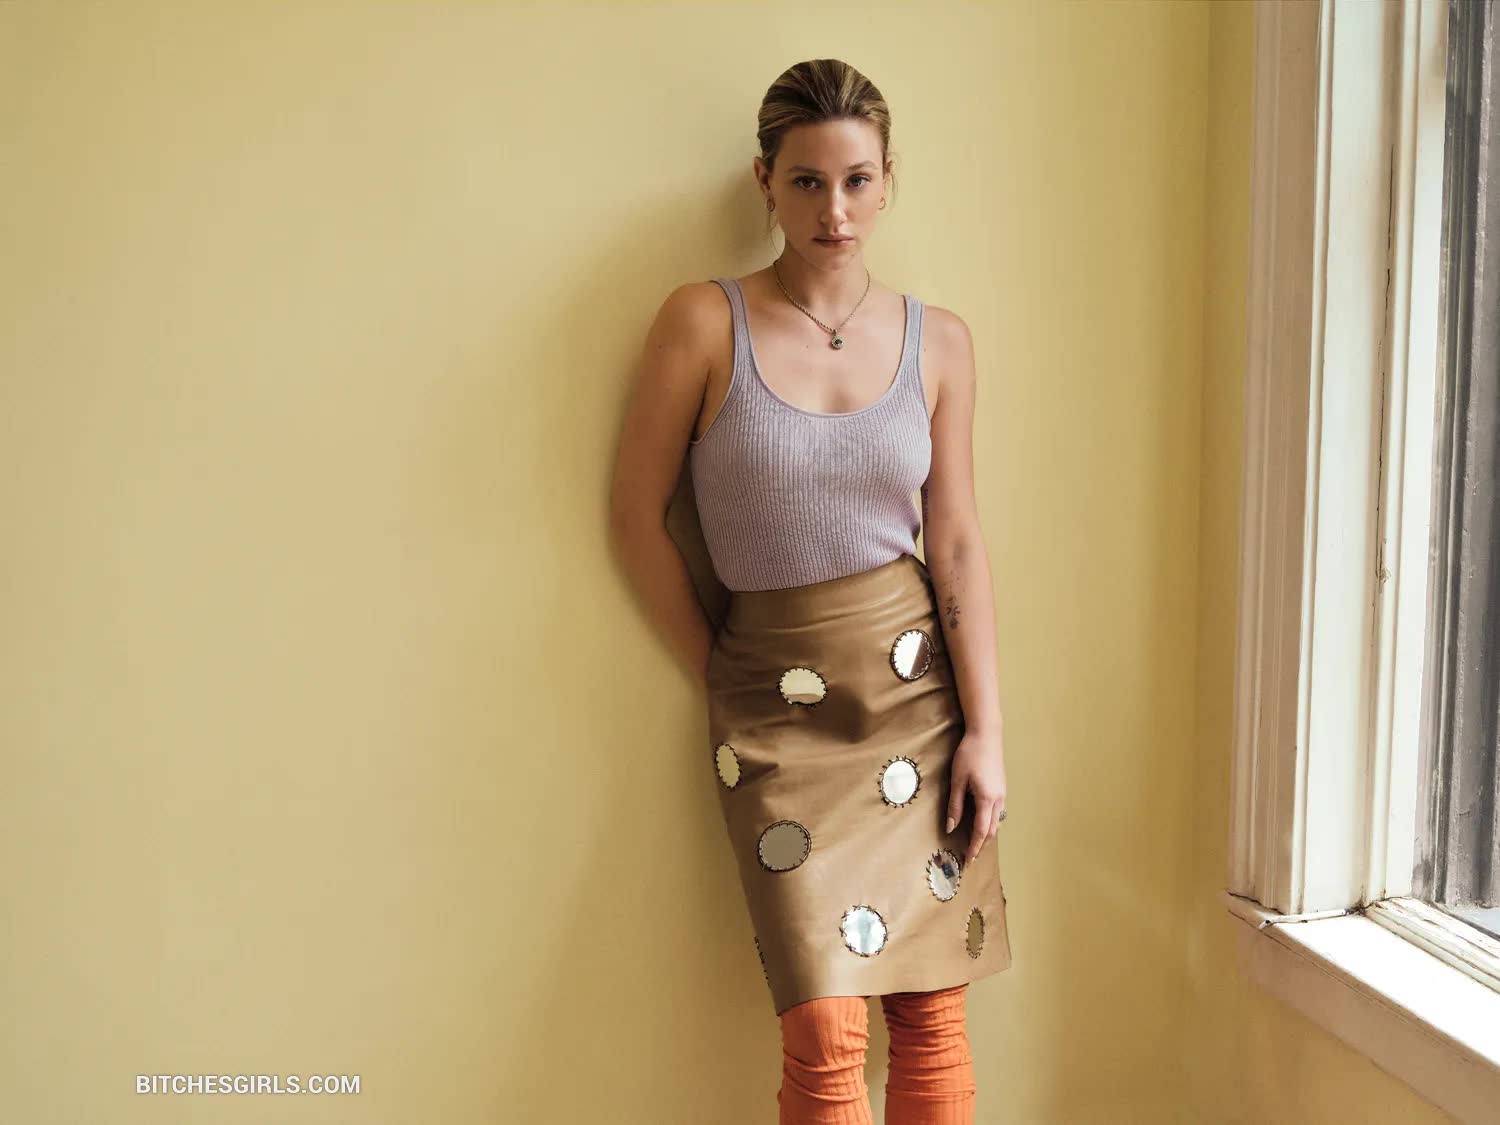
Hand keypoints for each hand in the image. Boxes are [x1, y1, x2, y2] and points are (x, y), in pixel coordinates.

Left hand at [945, 727, 1006, 866]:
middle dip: (982, 845)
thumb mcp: (957, 780)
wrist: (986, 734)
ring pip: (997, 821)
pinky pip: (998, 811)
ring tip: (976, 843)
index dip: (975, 847)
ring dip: (987, 834)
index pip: (982, 831)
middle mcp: (999, 800)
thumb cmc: (969, 754)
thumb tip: (951, 828)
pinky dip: (991, 822)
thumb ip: (955, 806)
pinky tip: (983, 822)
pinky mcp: (1002, 787)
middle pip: (992, 830)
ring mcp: (1003, 793)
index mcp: (987, 799)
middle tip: (971, 856)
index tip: (968, 860)